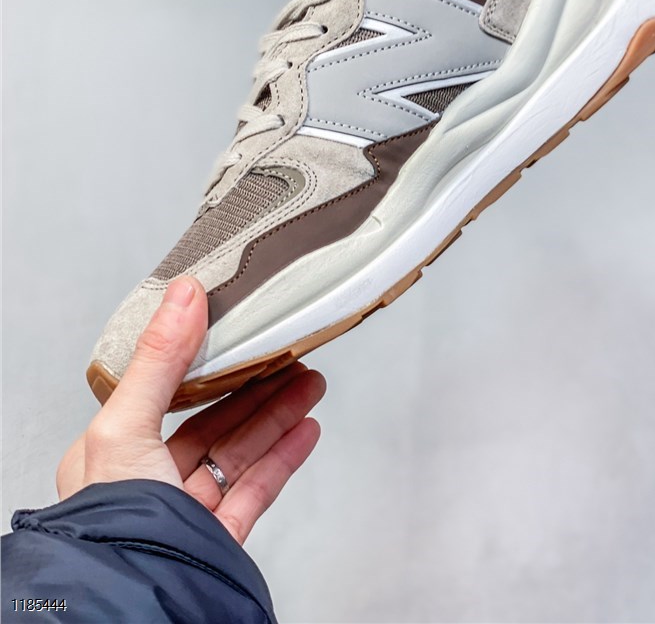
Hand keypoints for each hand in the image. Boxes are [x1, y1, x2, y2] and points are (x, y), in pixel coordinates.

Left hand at [57, 277, 325, 544]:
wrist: (140, 604)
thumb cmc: (114, 524)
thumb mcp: (125, 427)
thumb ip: (159, 360)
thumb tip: (183, 296)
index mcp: (110, 454)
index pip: (165, 392)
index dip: (206, 359)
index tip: (239, 332)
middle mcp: (146, 481)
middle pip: (212, 420)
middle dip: (256, 385)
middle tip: (290, 356)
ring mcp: (185, 511)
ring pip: (239, 451)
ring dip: (277, 414)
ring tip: (310, 384)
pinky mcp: (218, 537)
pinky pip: (256, 488)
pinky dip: (284, 457)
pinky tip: (305, 431)